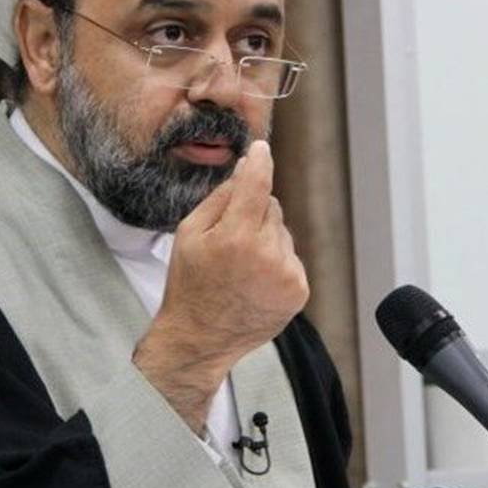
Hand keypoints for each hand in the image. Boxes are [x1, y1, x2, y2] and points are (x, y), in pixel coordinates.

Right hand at [133, 139, 309, 430]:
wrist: (201, 339)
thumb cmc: (190, 284)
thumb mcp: (189, 234)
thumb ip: (220, 198)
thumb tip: (247, 169)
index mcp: (236, 237)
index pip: (257, 184)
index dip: (260, 161)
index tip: (262, 148)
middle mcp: (267, 254)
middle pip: (271, 207)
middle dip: (253, 213)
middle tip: (229, 240)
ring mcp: (287, 274)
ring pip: (282, 232)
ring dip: (266, 239)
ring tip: (241, 267)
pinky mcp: (299, 290)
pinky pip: (290, 257)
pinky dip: (276, 262)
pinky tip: (255, 281)